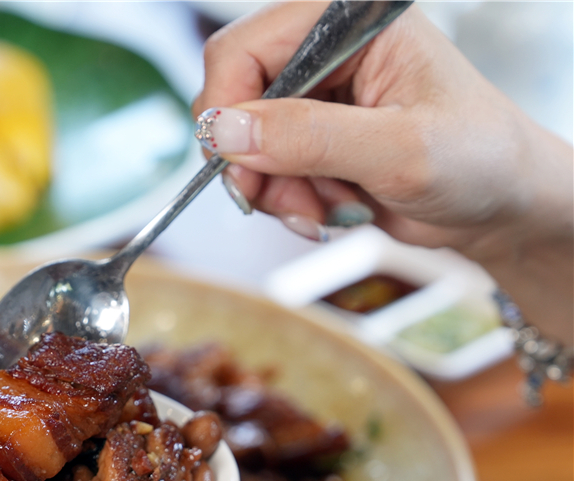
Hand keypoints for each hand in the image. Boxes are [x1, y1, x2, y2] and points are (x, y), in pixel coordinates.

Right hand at [195, 3, 571, 339]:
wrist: (500, 206)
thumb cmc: (479, 160)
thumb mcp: (398, 150)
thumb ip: (310, 136)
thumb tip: (225, 131)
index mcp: (348, 25)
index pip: (245, 49)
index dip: (227, 107)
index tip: (235, 163)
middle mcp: (325, 55)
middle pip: (234, 100)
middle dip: (253, 162)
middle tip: (283, 199)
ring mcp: (316, 101)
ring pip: (244, 147)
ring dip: (274, 191)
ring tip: (323, 208)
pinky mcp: (312, 143)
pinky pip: (264, 174)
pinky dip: (286, 202)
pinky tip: (327, 210)